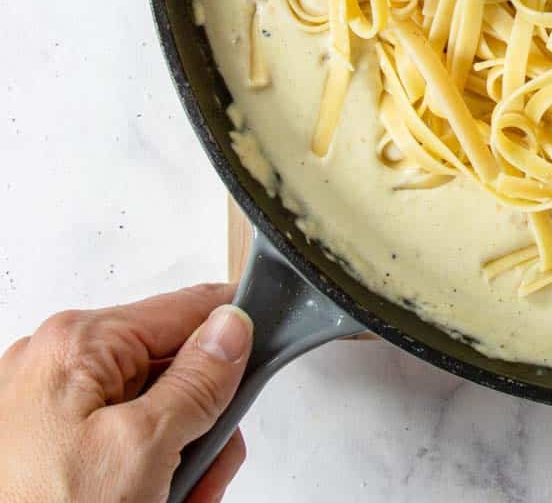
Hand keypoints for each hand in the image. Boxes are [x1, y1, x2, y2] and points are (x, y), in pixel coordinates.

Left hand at [0, 283, 252, 502]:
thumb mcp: (142, 448)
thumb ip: (198, 381)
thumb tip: (232, 327)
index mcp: (77, 342)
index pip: (188, 308)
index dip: (236, 335)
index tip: (266, 362)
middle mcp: (56, 363)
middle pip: (173, 368)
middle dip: (202, 422)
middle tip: (205, 472)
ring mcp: (47, 409)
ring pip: (151, 411)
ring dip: (177, 458)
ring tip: (174, 500)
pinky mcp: (44, 448)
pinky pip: (118, 440)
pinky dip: (142, 473)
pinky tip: (149, 502)